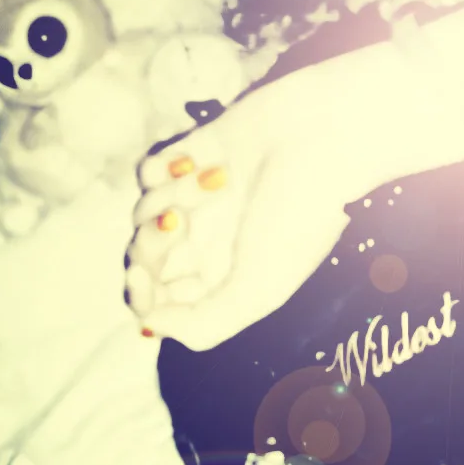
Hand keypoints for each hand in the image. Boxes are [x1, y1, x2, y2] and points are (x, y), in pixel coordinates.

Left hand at [124, 72, 357, 349]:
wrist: (323, 137)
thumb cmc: (297, 217)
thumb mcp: (259, 290)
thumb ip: (205, 324)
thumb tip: (152, 327)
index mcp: (228, 281)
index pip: (164, 305)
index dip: (143, 296)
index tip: (140, 276)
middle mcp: (212, 244)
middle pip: (148, 260)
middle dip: (151, 245)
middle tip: (179, 223)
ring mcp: (201, 200)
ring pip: (146, 214)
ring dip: (165, 199)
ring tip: (212, 182)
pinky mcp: (194, 156)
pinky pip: (150, 172)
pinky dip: (160, 169)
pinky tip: (190, 162)